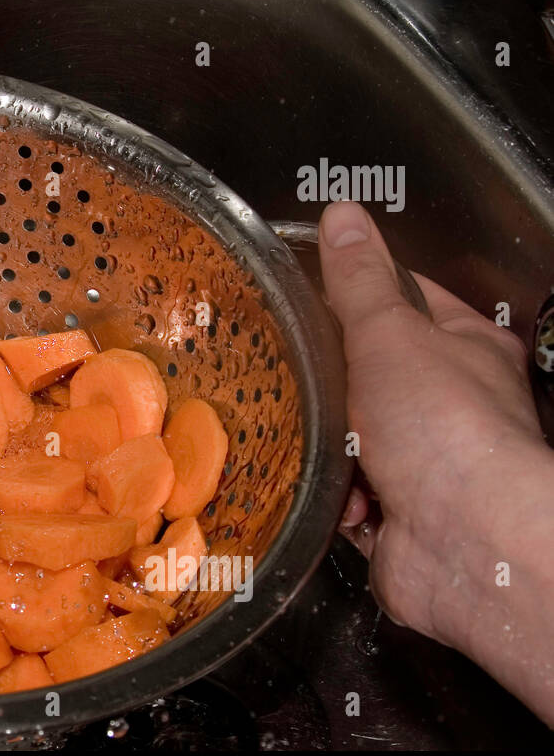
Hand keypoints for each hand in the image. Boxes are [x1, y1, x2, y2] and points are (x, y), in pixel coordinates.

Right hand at [318, 201, 553, 724]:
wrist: (465, 540)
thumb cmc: (445, 427)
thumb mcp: (389, 333)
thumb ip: (357, 280)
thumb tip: (343, 215)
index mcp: (466, 349)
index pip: (405, 299)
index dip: (355, 290)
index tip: (307, 288)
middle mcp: (451, 406)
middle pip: (366, 375)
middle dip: (328, 382)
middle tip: (290, 368)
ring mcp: (424, 464)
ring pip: (348, 438)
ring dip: (326, 443)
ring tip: (314, 435)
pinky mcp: (396, 516)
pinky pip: (342, 493)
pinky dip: (333, 494)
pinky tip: (333, 490)